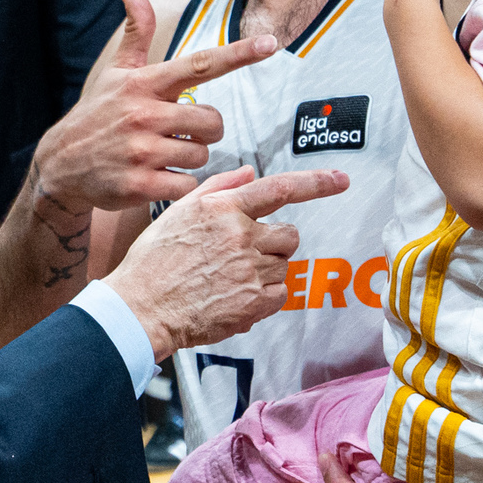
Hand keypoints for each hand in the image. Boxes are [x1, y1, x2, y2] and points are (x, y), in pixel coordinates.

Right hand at [29, 0, 277, 215]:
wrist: (60, 166)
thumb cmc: (97, 115)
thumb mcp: (115, 73)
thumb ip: (135, 33)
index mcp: (143, 84)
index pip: (200, 64)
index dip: (238, 54)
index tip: (271, 42)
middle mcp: (143, 114)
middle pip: (212, 121)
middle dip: (206, 130)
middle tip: (183, 132)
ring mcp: (140, 151)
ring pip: (201, 155)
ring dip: (191, 158)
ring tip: (164, 155)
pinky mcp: (139, 185)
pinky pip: (186, 184)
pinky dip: (179, 185)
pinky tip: (158, 178)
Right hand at [103, 164, 345, 359]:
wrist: (141, 308)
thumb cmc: (153, 260)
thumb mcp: (179, 212)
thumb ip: (219, 188)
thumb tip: (250, 174)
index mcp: (224, 209)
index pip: (281, 188)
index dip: (317, 183)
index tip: (340, 180)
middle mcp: (241, 236)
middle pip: (289, 234)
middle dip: (276, 242)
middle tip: (245, 254)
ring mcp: (250, 271)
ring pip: (284, 265)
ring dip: (267, 270)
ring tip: (231, 277)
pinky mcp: (254, 303)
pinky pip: (281, 294)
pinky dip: (265, 296)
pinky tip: (235, 296)